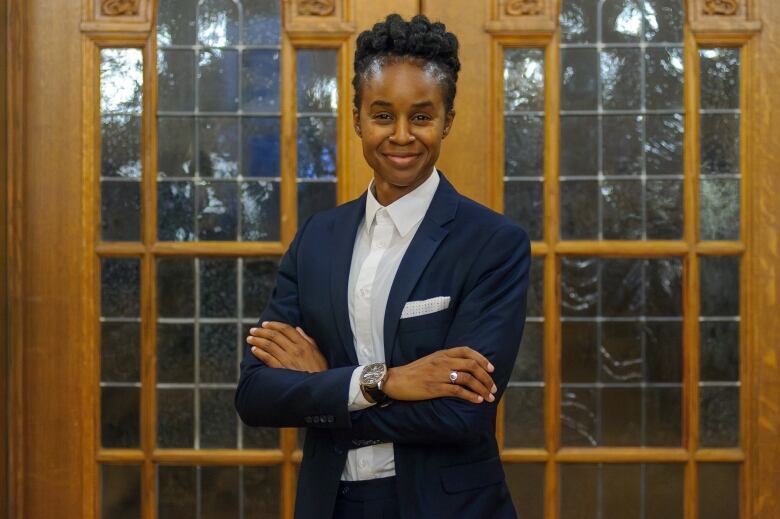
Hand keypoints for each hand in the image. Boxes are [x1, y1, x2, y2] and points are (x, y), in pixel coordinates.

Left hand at [246, 322, 327, 372]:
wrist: (318, 388)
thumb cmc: (320, 371)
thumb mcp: (319, 353)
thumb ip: (309, 340)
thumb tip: (298, 329)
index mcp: (304, 344)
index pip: (286, 329)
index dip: (274, 324)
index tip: (265, 323)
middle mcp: (295, 350)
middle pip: (275, 336)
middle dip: (262, 331)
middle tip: (253, 330)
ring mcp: (287, 360)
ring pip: (269, 345)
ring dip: (257, 340)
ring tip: (250, 338)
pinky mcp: (282, 370)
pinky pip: (268, 358)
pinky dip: (259, 353)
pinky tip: (254, 350)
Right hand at [382, 346, 497, 403]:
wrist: (395, 380)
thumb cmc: (413, 372)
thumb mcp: (431, 361)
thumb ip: (446, 361)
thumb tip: (464, 368)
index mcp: (442, 354)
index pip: (467, 351)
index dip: (482, 359)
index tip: (491, 369)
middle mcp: (442, 362)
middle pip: (471, 365)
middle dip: (486, 377)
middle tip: (493, 387)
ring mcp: (439, 374)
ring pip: (467, 378)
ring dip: (482, 388)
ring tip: (489, 397)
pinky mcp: (435, 388)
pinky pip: (457, 391)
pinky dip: (470, 396)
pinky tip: (477, 400)